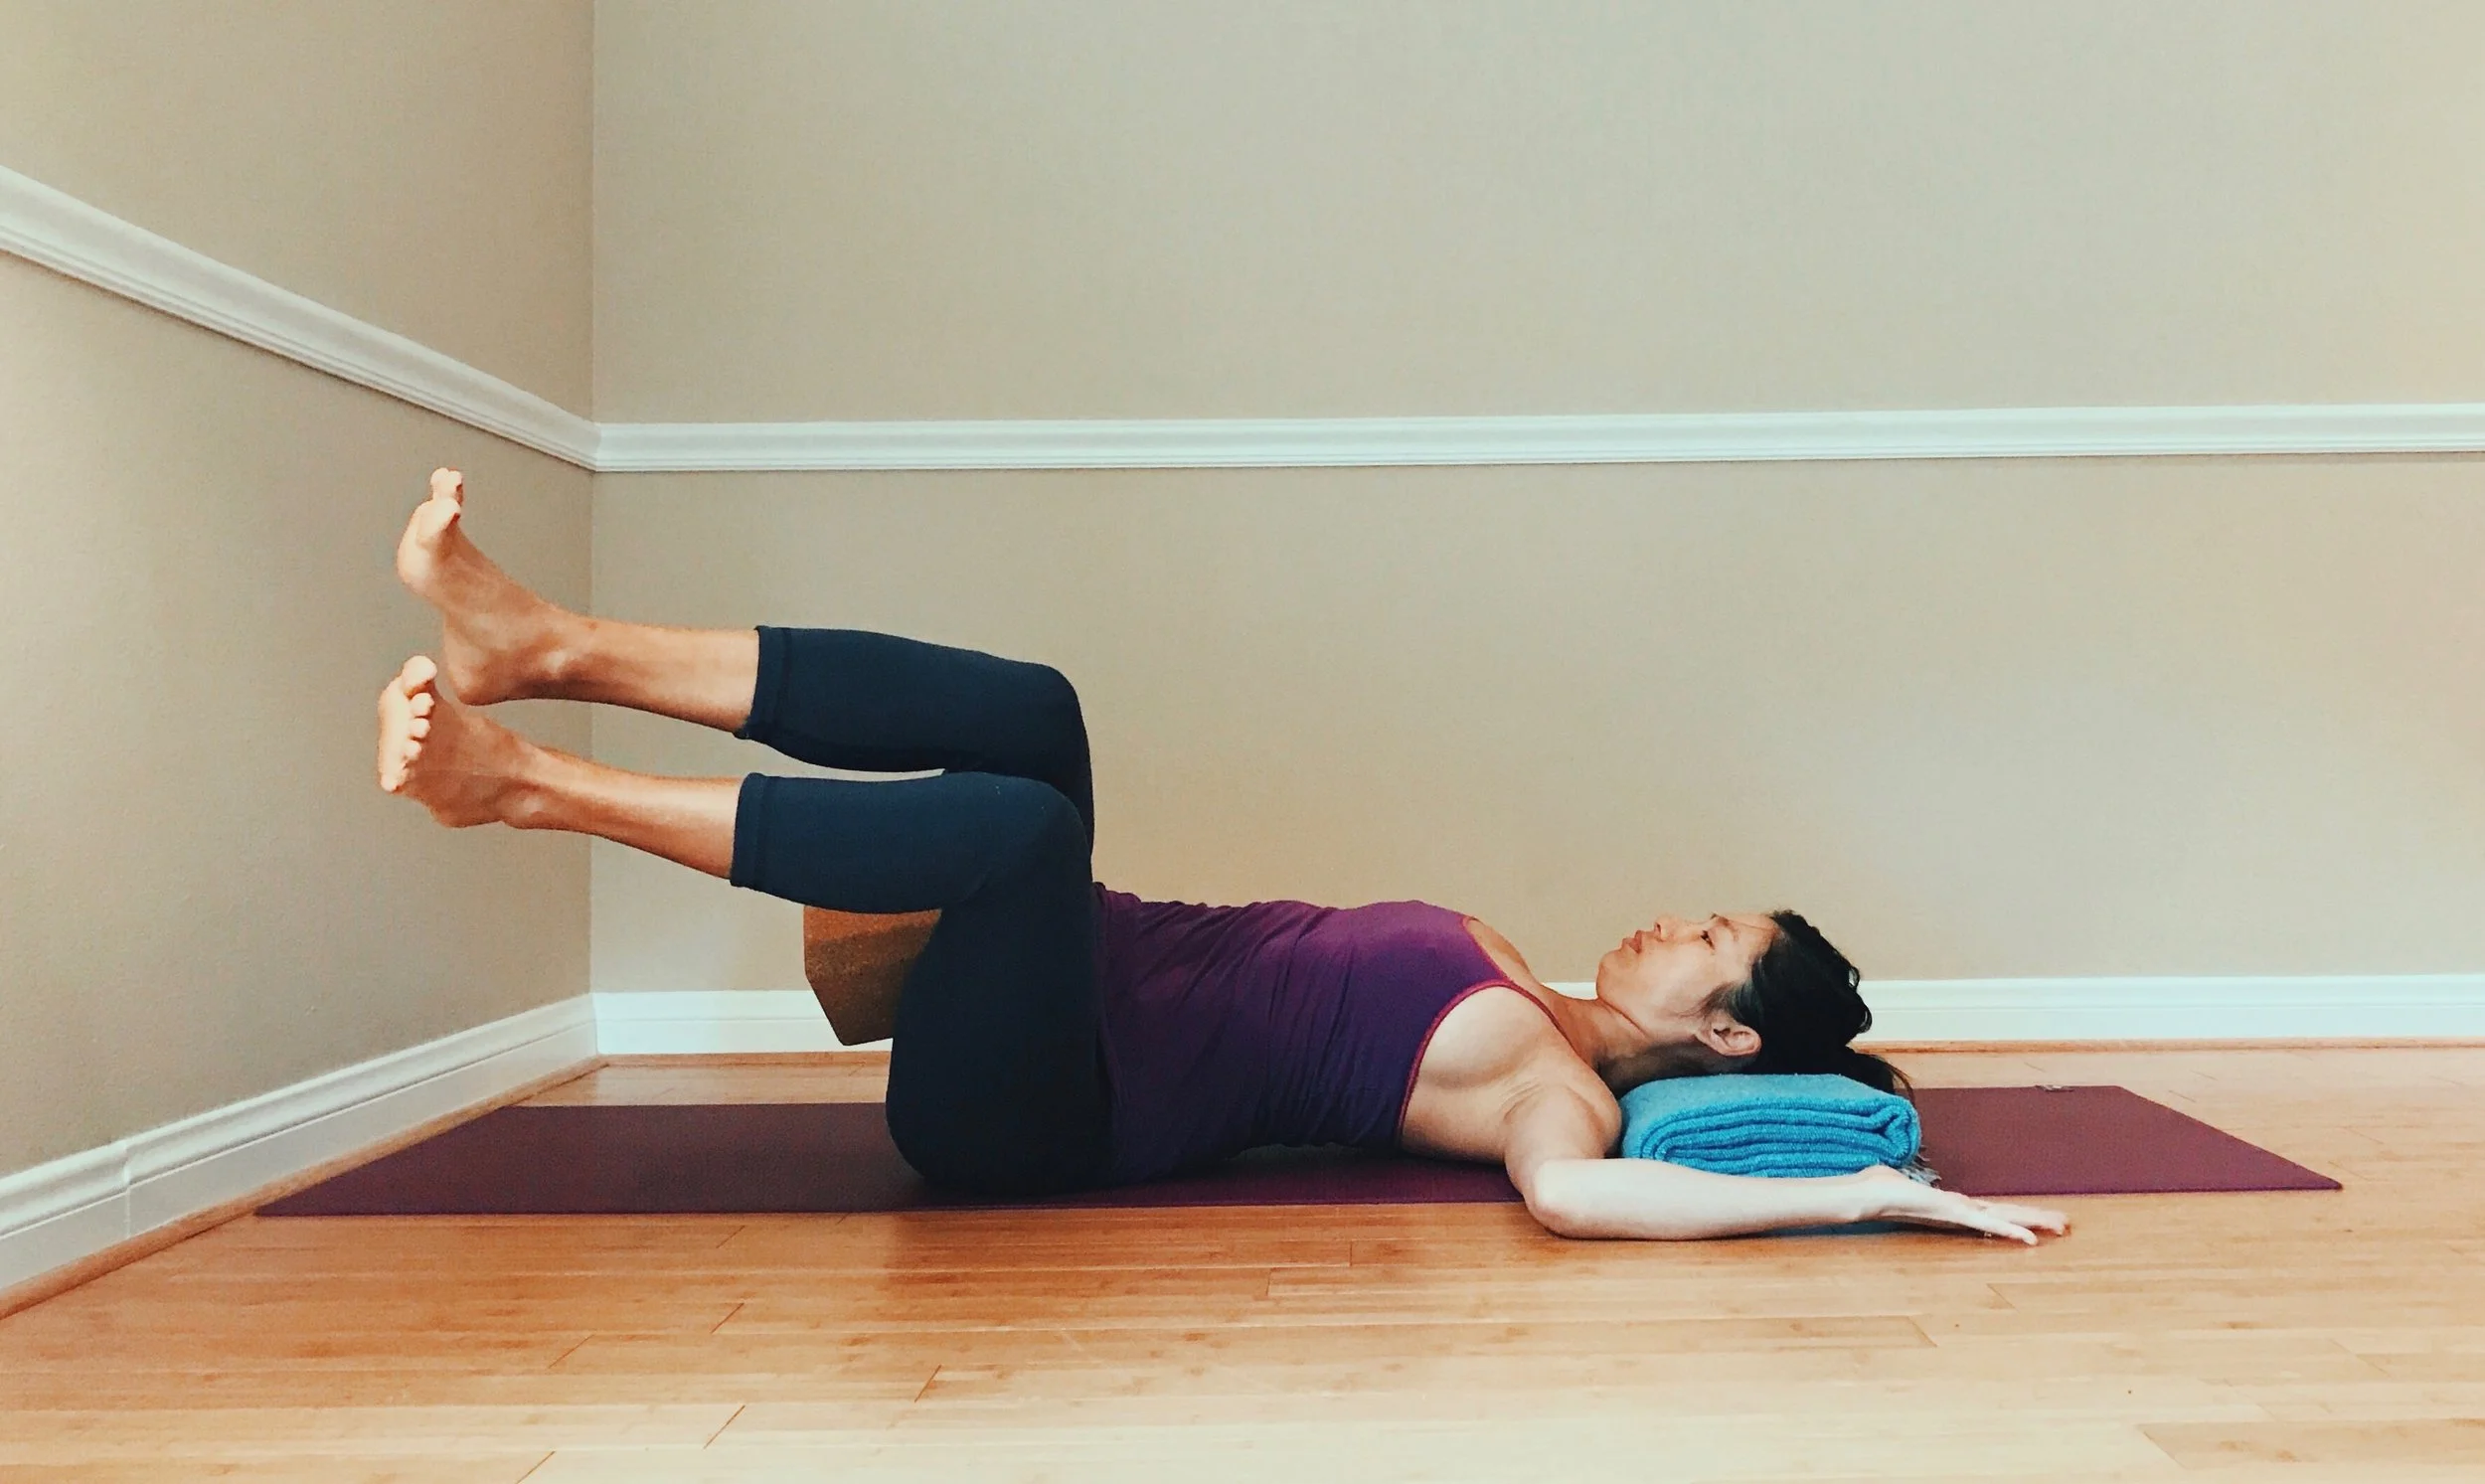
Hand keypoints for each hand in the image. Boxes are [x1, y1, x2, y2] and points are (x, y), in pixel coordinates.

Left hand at [1850, 1165, 2067, 1243]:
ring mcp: (1958, 1215)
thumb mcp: (1904, 1183)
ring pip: (2004, 1219)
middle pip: (2005, 1215)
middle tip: (2065, 1224)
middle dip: (2035, 1220)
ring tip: (2060, 1226)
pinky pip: (1986, 1223)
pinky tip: (2029, 1238)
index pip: (1992, 1210)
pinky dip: (2009, 1231)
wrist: (1866, 1196)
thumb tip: (1902, 1178)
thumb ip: (1910, 1184)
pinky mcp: (1953, 1214)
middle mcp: (1960, 1213)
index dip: (2015, 1215)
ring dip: (2033, 1223)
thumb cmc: (1880, 1188)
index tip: (2037, 1218)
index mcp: (1953, 1206)